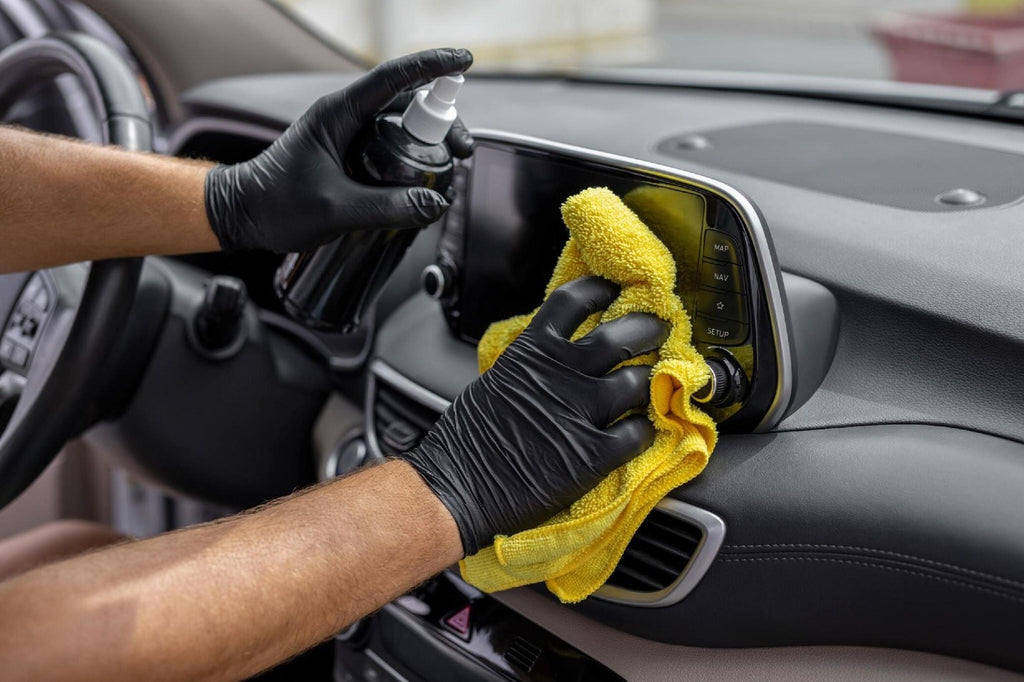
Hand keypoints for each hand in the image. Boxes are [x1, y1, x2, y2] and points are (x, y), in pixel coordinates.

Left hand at [205, 48, 472, 252]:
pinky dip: (412, 157)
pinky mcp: (349, 154)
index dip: (431, 66)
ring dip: (429, 142)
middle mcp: (345, 117)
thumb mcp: (335, 209)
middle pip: (406, 103)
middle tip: (462, 152)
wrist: (244, 215)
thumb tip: (434, 203)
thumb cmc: (277, 206)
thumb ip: (387, 207)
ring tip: (448, 170)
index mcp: (337, 114)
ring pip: (400, 126)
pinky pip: (389, 146)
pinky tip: (423, 178)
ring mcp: (347, 134)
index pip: (392, 78)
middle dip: (442, 121)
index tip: (463, 61)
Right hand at [403, 277, 669, 554]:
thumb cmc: (467, 440)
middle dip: (648, 328)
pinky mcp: (594, 454)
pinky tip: (641, 431)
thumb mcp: (496, 381)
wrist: (458, 487)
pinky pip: (638, 433)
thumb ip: (531, 364)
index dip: (602, 290)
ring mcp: (581, 412)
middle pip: (622, 334)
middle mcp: (563, 374)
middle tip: (660, 329)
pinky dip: (644, 430)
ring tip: (655, 384)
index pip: (575, 301)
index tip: (616, 289)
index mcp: (533, 351)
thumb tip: (552, 358)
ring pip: (638, 382)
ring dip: (651, 382)